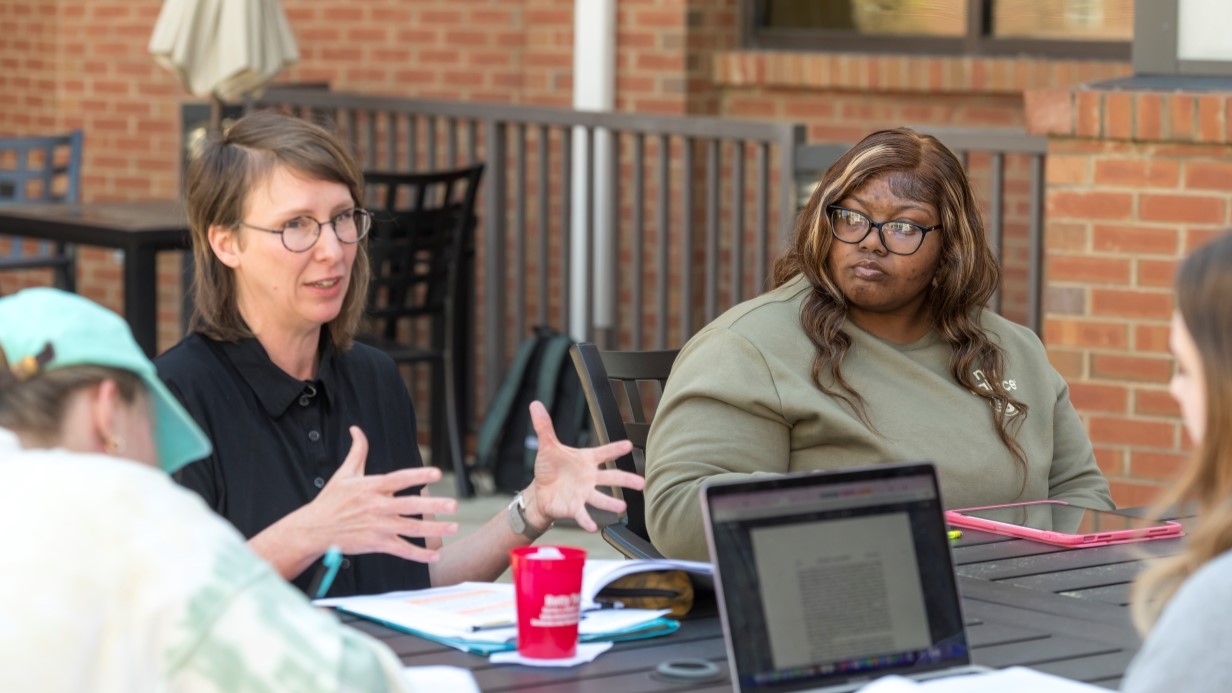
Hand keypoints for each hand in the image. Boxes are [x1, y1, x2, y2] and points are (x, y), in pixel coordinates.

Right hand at [290, 426, 458, 561]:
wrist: (314, 529)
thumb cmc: (330, 500)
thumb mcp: (344, 474)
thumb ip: (357, 452)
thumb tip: (357, 430)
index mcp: (371, 487)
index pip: (399, 479)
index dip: (418, 475)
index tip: (437, 472)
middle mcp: (377, 506)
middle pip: (410, 505)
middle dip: (434, 506)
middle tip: (454, 505)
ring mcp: (377, 526)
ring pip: (410, 528)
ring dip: (434, 529)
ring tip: (454, 527)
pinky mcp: (376, 544)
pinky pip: (401, 549)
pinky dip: (419, 554)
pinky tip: (435, 555)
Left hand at [524, 401, 642, 531]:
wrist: (540, 492)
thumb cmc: (550, 468)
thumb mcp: (547, 446)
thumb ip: (544, 426)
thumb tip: (534, 404)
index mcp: (586, 460)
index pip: (604, 452)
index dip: (616, 449)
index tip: (628, 445)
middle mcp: (590, 477)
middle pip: (612, 477)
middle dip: (627, 479)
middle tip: (642, 482)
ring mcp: (584, 493)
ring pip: (602, 498)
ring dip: (611, 503)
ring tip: (623, 506)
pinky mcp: (575, 507)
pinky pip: (584, 514)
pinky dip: (588, 520)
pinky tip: (593, 527)